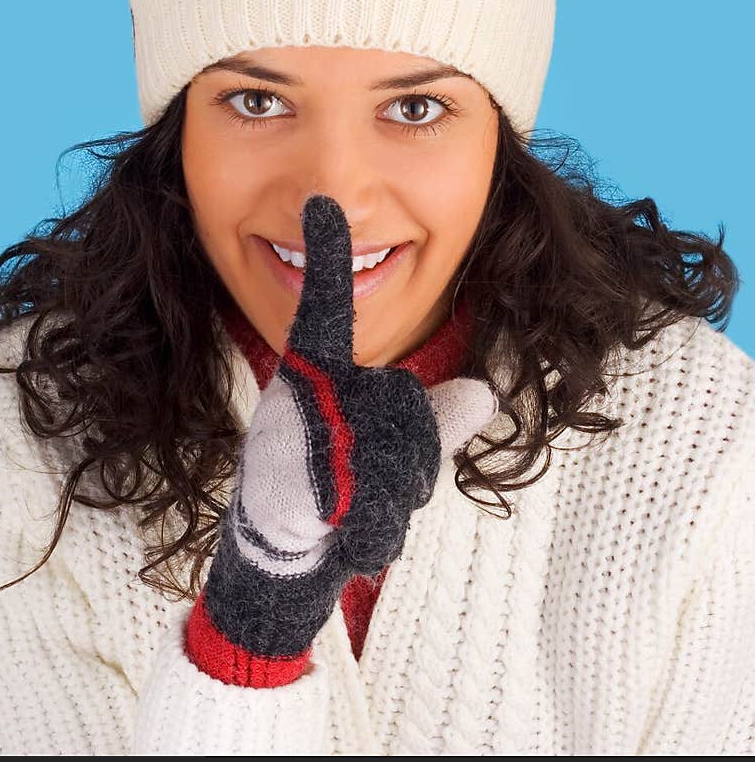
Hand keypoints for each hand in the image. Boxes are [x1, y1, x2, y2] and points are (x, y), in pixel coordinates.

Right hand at [188, 193, 497, 680]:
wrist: (273, 556)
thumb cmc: (327, 488)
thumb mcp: (380, 448)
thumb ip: (436, 424)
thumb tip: (487, 394)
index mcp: (314, 376)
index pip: (324, 311)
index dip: (326, 257)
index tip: (324, 205)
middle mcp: (308, 399)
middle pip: (410, 414)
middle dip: (406, 459)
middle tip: (357, 477)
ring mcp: (312, 444)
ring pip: (408, 465)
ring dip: (393, 498)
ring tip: (349, 503)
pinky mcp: (315, 490)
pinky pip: (388, 508)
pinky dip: (377, 529)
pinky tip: (344, 530)